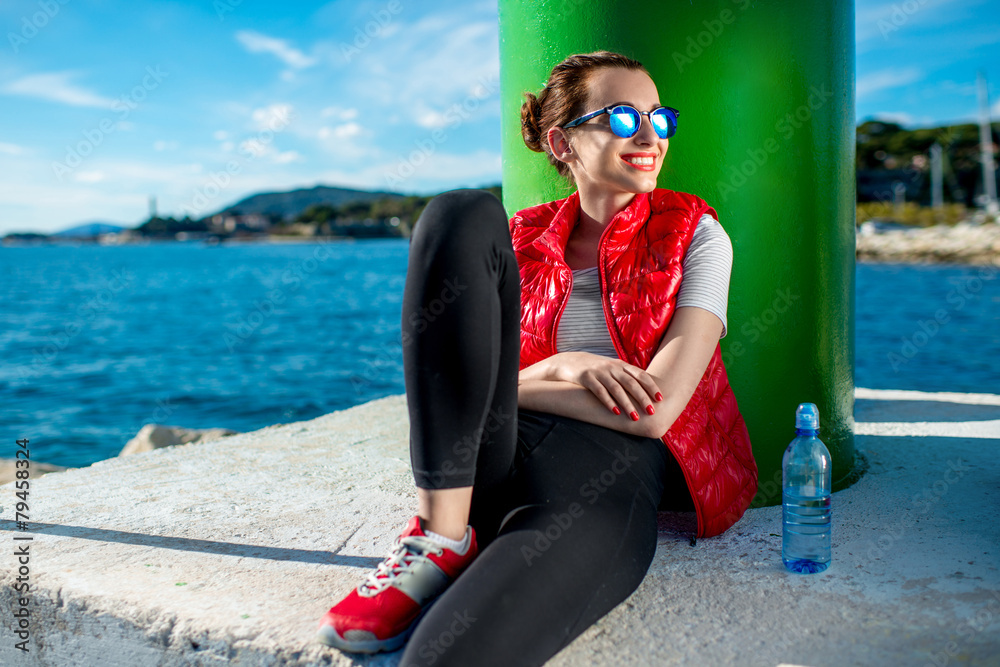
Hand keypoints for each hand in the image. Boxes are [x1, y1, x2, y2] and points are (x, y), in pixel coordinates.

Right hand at [545, 352, 663, 420]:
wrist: (569, 362)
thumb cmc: (595, 369)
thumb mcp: (612, 369)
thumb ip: (626, 377)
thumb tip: (645, 392)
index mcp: (620, 365)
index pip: (640, 375)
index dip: (651, 386)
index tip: (660, 399)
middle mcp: (611, 367)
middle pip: (631, 383)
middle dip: (642, 398)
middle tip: (652, 411)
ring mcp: (599, 372)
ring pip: (616, 389)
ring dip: (627, 404)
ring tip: (635, 417)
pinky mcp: (586, 377)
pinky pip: (599, 391)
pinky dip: (608, 402)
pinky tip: (615, 412)